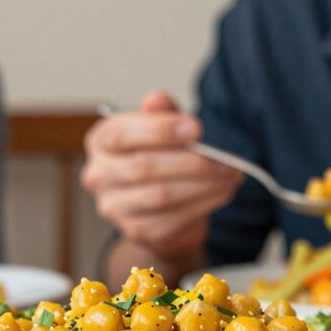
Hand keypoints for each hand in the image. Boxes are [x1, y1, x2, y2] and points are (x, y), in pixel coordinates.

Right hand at [81, 91, 243, 256]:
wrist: (161, 206)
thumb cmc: (159, 157)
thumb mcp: (161, 128)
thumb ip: (161, 113)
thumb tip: (156, 99)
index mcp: (101, 141)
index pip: (120, 135)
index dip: (159, 130)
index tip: (196, 129)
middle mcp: (99, 176)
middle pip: (144, 168)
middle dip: (191, 162)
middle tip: (224, 160)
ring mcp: (115, 207)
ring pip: (162, 195)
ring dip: (204, 185)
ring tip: (230, 175)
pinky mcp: (137, 231)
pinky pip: (173, 219)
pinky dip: (204, 204)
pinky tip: (222, 192)